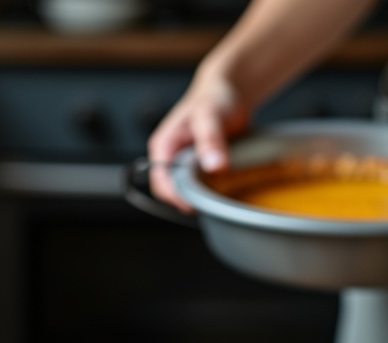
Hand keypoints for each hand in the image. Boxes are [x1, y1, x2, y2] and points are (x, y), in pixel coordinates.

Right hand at [147, 74, 251, 212]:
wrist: (228, 93)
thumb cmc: (214, 99)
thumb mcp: (210, 116)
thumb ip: (210, 139)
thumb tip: (214, 166)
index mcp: (163, 146)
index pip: (160, 182)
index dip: (175, 196)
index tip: (195, 205)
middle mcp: (169, 157)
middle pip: (170, 191)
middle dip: (188, 200)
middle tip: (211, 203)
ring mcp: (182, 163)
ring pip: (184, 192)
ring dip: (199, 198)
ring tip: (217, 196)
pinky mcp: (196, 168)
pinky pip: (197, 187)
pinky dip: (208, 192)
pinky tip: (222, 189)